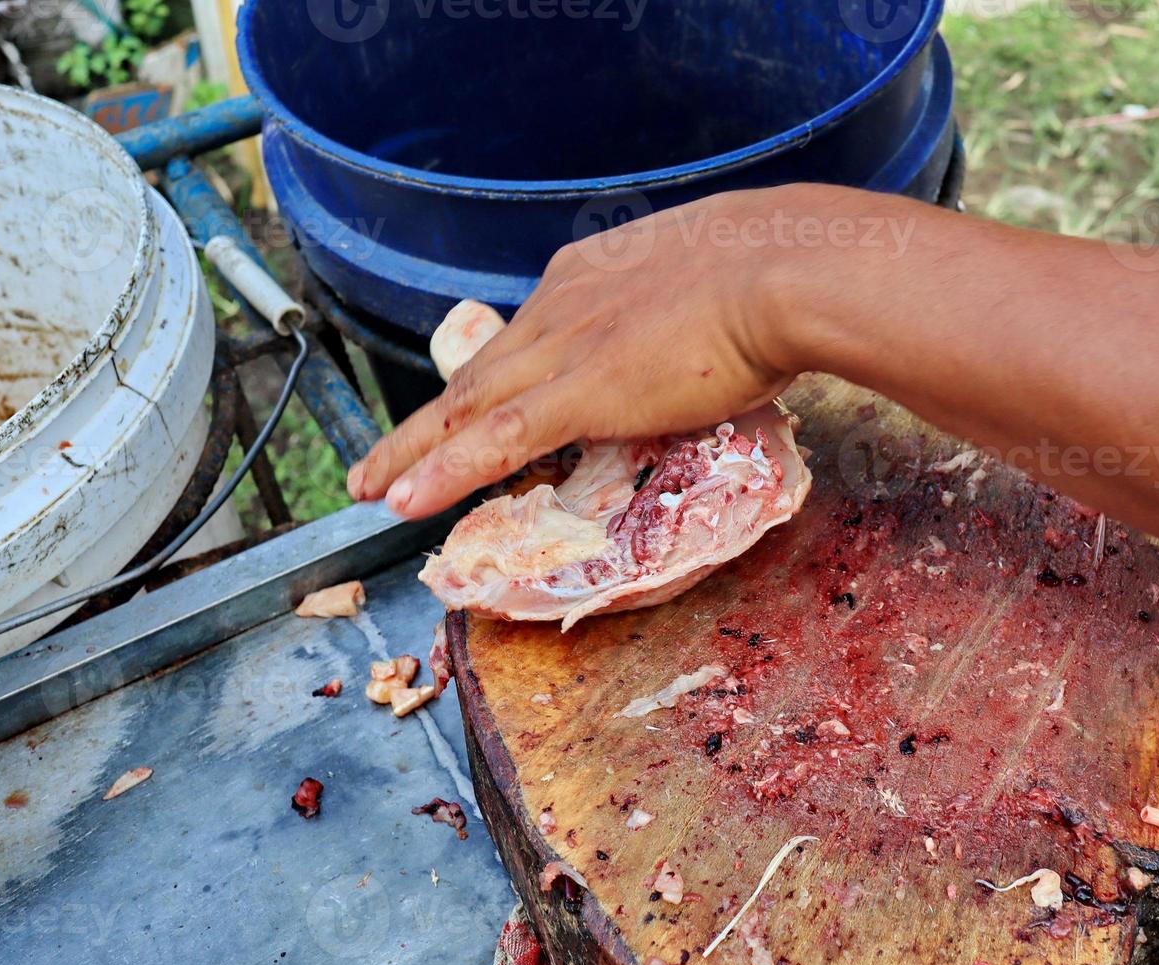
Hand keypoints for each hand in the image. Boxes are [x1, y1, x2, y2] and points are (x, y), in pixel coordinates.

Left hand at [346, 185, 861, 518]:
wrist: (787, 269)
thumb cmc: (781, 269)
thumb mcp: (718, 275)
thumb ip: (693, 304)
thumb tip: (716, 323)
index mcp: (593, 274)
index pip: (527, 334)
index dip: (493, 377)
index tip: (473, 403)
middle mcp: (563, 305)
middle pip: (478, 372)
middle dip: (427, 421)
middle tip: (383, 460)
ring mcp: (567, 347)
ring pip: (468, 407)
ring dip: (413, 451)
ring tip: (371, 488)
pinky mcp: (582, 391)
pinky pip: (496, 440)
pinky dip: (444, 472)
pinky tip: (402, 502)